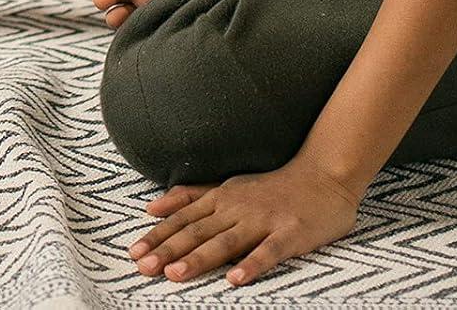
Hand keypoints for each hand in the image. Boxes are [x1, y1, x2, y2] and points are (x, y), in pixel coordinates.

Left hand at [128, 156, 362, 285]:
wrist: (323, 176)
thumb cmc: (273, 187)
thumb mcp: (228, 185)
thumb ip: (191, 195)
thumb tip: (152, 206)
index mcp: (220, 198)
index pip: (181, 219)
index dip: (157, 236)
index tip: (133, 253)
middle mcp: (236, 208)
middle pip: (196, 231)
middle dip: (167, 250)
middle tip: (143, 268)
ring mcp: (262, 220)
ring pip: (225, 242)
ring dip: (199, 258)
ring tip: (175, 275)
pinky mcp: (289, 234)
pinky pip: (268, 252)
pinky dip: (251, 265)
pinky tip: (235, 280)